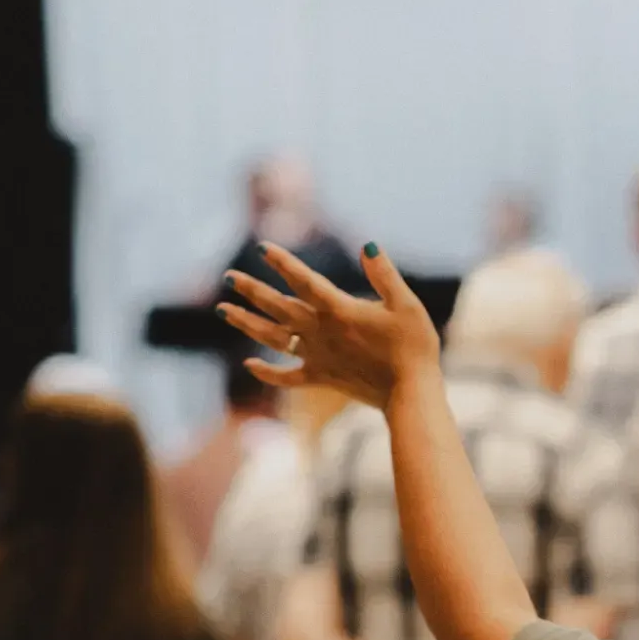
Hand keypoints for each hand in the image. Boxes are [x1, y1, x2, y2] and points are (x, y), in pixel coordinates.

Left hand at [219, 241, 439, 410]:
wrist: (411, 393)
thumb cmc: (414, 347)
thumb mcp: (406, 304)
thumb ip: (385, 275)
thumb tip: (367, 246)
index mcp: (339, 310)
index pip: (304, 280)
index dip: (282, 262)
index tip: (261, 248)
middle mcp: (321, 331)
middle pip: (278, 307)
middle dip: (251, 290)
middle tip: (229, 277)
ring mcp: (318, 356)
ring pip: (273, 337)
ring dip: (246, 322)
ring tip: (224, 310)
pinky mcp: (322, 377)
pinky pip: (288, 376)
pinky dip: (267, 371)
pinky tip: (250, 364)